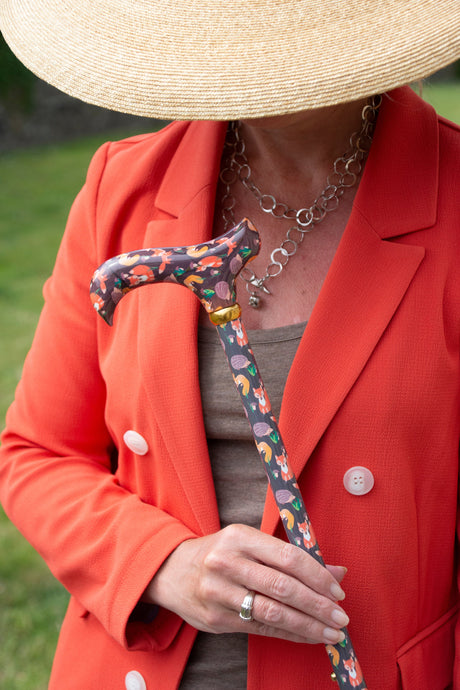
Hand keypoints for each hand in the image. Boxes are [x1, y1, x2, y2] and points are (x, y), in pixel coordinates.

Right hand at [143, 523, 348, 644]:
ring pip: (272, 612)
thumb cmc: (220, 553)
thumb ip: (290, 557)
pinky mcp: (215, 618)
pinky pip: (260, 628)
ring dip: (308, 625)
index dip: (317, 575)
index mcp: (239, 537)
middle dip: (317, 605)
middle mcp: (227, 563)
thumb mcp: (250, 543)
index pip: (287, 557)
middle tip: (340, 616)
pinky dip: (289, 634)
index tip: (337, 589)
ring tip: (331, 632)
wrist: (171, 570)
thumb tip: (337, 571)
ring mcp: (219, 592)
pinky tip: (308, 636)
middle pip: (282, 587)